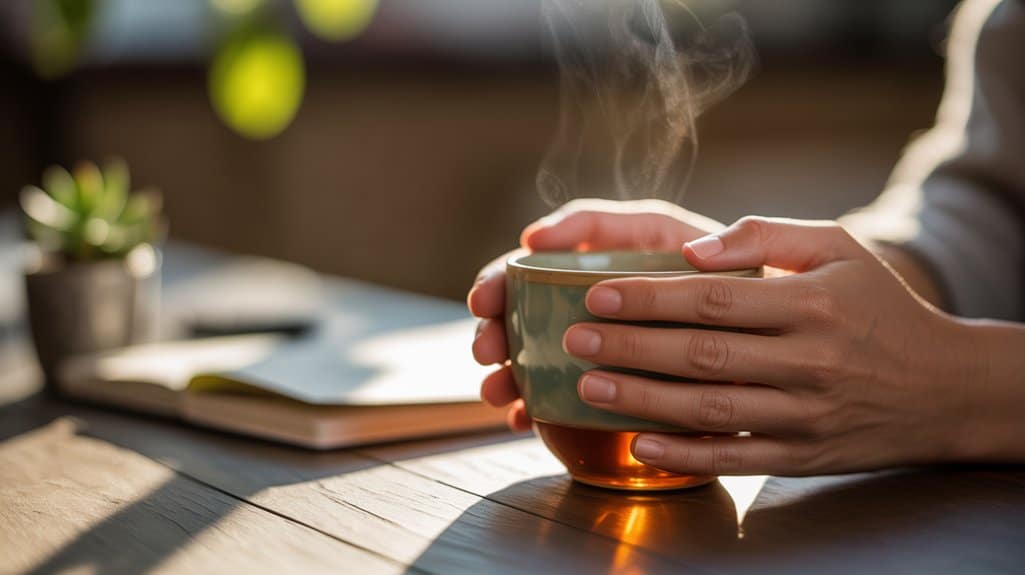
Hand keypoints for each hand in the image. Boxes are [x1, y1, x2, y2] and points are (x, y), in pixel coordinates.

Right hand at [467, 199, 724, 430]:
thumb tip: (534, 235)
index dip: (497, 279)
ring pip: (536, 359)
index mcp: (592, 262)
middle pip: (522, 315)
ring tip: (498, 392)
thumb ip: (611, 223)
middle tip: (485, 351)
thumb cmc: (716, 260)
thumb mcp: (664, 231)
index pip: (527, 268)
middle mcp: (586, 302)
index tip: (484, 300)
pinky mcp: (616, 382)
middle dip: (495, 332)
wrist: (773, 318)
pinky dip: (539, 405)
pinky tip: (524, 418)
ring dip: (508, 374)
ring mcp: (599, 343)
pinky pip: (566, 396)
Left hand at [564, 216, 978, 474]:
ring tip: (588, 386)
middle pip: (702, 354)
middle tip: (576, 340)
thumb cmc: (876, 308)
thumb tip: (690, 251)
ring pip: (710, 408)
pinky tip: (640, 444)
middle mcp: (810, 361)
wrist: (942, 387)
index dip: (649, 297)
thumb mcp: (839, 249)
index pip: (713, 299)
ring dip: (642, 400)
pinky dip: (684, 455)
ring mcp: (805, 414)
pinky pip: (735, 457)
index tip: (596, 294)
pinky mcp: (802, 456)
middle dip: (630, 347)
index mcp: (813, 303)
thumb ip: (765, 237)